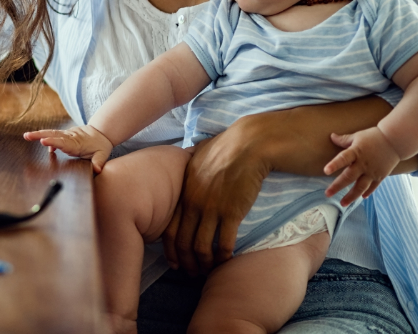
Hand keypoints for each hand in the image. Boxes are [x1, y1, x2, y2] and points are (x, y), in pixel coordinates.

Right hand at [23, 125, 112, 172]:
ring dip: (39, 134)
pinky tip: (41, 141)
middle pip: (53, 135)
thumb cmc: (101, 145)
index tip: (43, 141)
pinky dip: (47, 138)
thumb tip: (96, 170)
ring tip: (26, 136)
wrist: (102, 132)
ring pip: (52, 133)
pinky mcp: (65, 135)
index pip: (63, 143)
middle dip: (39, 135)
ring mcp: (67, 135)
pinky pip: (54, 135)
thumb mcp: (103, 154)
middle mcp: (70, 137)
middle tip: (27, 136)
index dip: (53, 142)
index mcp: (77, 143)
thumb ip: (98, 162)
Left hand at [162, 130, 267, 275]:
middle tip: (191, 273)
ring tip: (208, 271)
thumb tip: (185, 175)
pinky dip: (223, 256)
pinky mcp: (232, 212)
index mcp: (183, 192)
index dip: (171, 250)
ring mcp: (211, 209)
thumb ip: (189, 173)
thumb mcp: (197, 159)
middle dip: (186, 262)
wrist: (247, 145)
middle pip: (183, 242)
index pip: (170, 229)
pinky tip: (226, 261)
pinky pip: (224, 242)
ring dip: (204, 263)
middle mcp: (193, 203)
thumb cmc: (224, 148)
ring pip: (202, 247)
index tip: (174, 261)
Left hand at [323, 127, 399, 205]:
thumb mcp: (358, 136)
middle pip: (349, 177)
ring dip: (351, 196)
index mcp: (356, 152)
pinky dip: (367, 192)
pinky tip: (361, 197)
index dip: (334, 164)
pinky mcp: (380, 176)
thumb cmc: (374, 136)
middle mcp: (364, 164)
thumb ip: (344, 139)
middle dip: (337, 186)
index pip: (343, 158)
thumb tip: (331, 136)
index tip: (325, 171)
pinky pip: (372, 187)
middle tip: (327, 194)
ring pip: (360, 187)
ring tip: (343, 203)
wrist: (395, 141)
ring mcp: (372, 171)